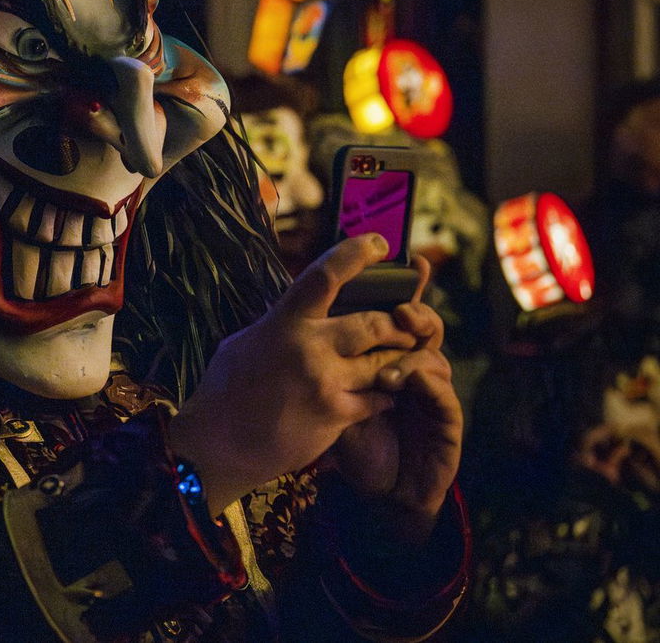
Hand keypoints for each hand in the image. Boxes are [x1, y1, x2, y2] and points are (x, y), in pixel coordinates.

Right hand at [166, 234, 417, 512]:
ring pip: (385, 363)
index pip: (325, 276)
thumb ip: (279, 325)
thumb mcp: (246, 343)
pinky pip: (378, 399)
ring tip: (396, 363)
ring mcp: (325, 382)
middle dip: (397, 325)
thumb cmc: (225, 392)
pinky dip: (384, 396)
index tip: (379, 244)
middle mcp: (307, 347)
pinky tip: (377, 398)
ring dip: (396, 363)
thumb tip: (301, 308)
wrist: (218, 445)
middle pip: (374, 323)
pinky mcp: (336, 415)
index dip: (356, 254)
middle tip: (404, 326)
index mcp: (283, 323)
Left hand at [330, 273, 462, 544]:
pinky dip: (424, 384)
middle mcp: (411, 366)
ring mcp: (432, 392)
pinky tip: (404, 383)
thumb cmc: (352, 439)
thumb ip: (321, 358)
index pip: (390, 311)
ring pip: (433, 355)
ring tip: (388, 364)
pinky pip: (442, 395)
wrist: (378, 492)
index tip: (386, 251)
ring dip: (410, 353)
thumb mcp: (326, 395)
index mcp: (383, 354)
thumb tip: (295, 317)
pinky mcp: (446, 423)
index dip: (393, 282)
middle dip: (411, 311)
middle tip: (398, 310)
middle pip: (420, 324)